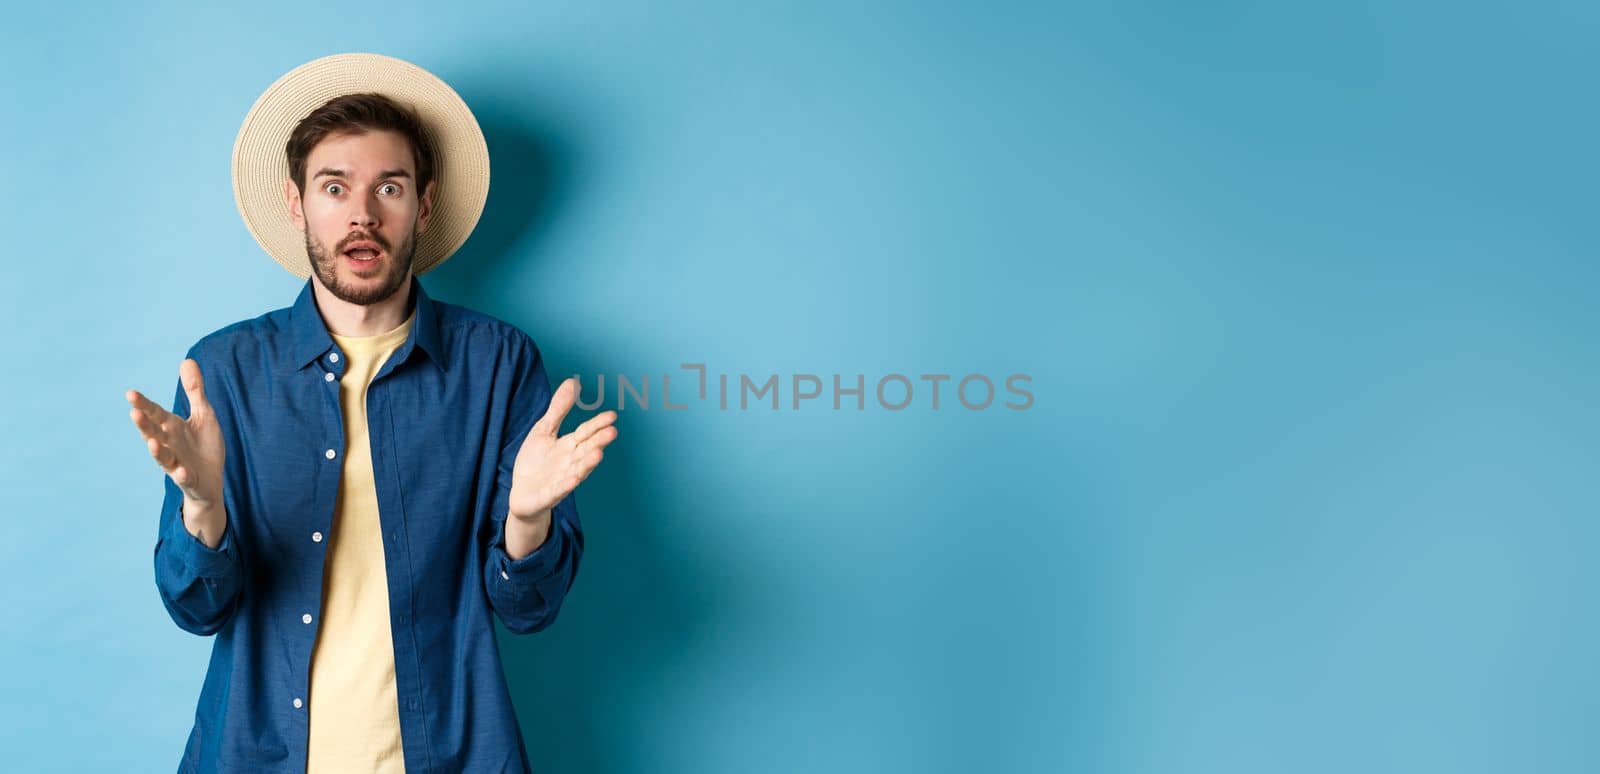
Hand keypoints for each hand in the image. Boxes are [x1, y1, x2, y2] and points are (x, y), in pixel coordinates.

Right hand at [126, 358, 225, 511]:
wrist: (211, 479)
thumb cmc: (204, 445)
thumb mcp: (203, 414)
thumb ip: (194, 390)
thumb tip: (186, 359)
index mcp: (172, 427)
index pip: (155, 413)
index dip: (144, 404)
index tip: (130, 393)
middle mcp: (169, 444)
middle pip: (153, 433)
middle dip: (144, 424)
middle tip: (134, 413)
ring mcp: (177, 463)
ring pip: (163, 457)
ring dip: (156, 450)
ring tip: (150, 442)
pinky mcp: (189, 479)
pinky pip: (184, 478)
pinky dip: (182, 475)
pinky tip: (182, 471)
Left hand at [508, 377, 617, 520]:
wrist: (522, 493)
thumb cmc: (536, 462)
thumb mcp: (544, 430)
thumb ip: (559, 409)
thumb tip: (572, 382)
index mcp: (569, 445)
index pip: (586, 432)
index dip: (598, 424)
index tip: (612, 415)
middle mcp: (570, 462)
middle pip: (586, 449)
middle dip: (599, 442)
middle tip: (612, 432)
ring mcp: (562, 479)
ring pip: (578, 469)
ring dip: (588, 463)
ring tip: (598, 454)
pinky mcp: (549, 494)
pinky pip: (559, 489)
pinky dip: (567, 485)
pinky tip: (574, 479)